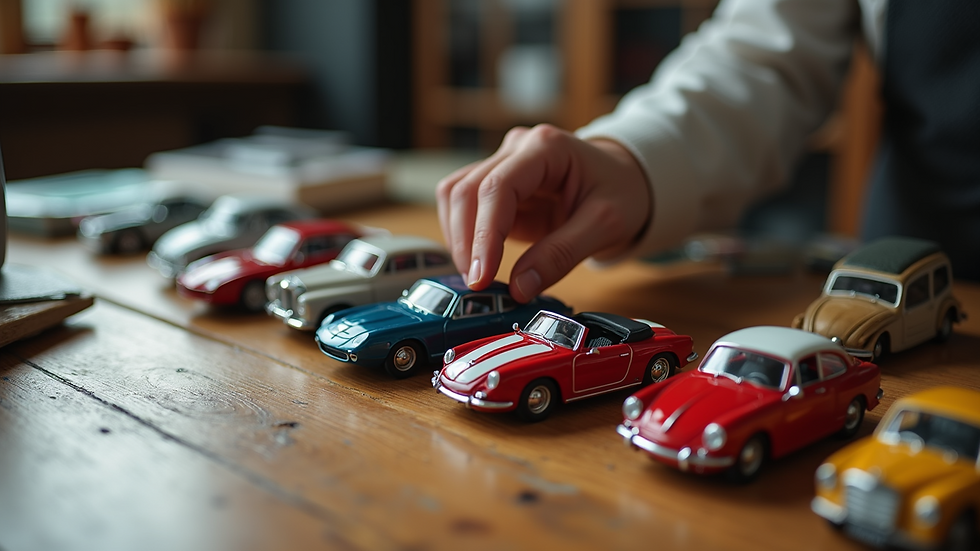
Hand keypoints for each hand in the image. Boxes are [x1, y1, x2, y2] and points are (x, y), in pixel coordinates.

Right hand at [436, 124, 650, 301]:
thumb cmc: (622, 192)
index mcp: (546, 147)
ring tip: (479, 277)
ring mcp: (503, 164)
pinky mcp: (497, 186)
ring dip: (459, 239)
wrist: (626, 180)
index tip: (482, 276)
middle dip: (467, 242)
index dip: (484, 235)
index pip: (497, 188)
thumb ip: (562, 254)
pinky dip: (465, 236)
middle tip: (479, 285)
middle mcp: (517, 149)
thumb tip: (520, 288)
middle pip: (466, 191)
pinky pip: (465, 207)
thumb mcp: (605, 225)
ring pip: (455, 196)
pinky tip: (480, 262)